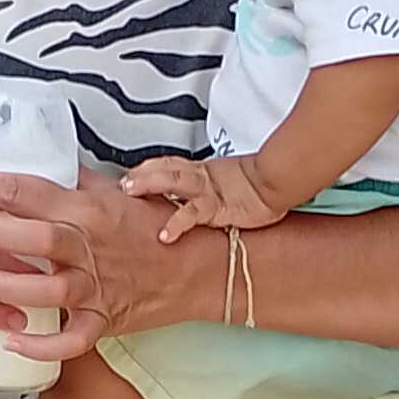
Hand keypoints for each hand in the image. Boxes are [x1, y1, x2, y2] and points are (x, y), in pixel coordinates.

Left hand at [0, 168, 211, 345]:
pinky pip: (73, 340)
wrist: (196, 268)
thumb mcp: (115, 191)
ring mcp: (97, 286)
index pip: (33, 191)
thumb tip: (40, 159)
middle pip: (39, 237)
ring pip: (49, 290)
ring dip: (9, 285)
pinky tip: (11, 341)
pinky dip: (44, 346)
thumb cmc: (150, 226)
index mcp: (87, 209)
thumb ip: (75, 179)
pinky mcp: (104, 319)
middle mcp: (90, 246)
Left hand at [123, 150, 285, 242]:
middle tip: (120, 180)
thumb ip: (208, 185)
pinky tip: (165, 235)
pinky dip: (176, 223)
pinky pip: (192, 214)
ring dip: (149, 183)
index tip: (129, 174)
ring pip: (173, 181)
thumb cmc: (258, 185)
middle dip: (140, 173)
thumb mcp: (227, 182)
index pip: (168, 164)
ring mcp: (207, 191)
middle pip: (165, 168)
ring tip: (129, 190)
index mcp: (202, 171)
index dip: (147, 167)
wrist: (277, 184)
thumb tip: (194, 193)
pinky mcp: (216, 207)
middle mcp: (201, 177)